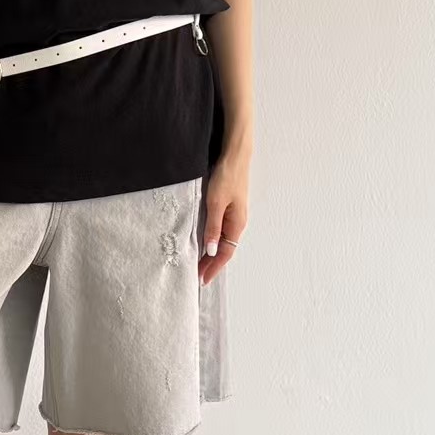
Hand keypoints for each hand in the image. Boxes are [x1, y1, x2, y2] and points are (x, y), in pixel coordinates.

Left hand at [199, 151, 248, 285]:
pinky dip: (212, 241)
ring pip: (222, 241)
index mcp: (237, 224)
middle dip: (212, 264)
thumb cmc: (227, 176)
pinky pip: (220, 231)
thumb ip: (213, 226)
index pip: (225, 253)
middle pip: (224, 250)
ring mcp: (233, 216)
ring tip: (199, 264)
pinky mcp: (228, 208)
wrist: (235, 155)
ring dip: (211, 254)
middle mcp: (237, 223)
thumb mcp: (216, 203)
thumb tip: (212, 250)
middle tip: (197, 276)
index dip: (213, 267)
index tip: (202, 279)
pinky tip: (204, 243)